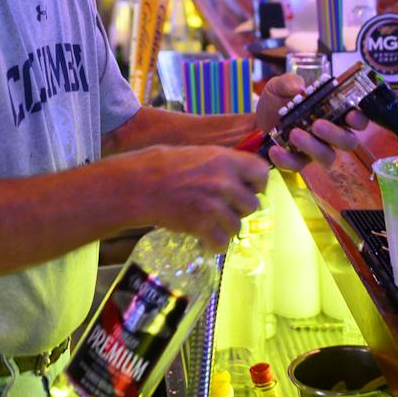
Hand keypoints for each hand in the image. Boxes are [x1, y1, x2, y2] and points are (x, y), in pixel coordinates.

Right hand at [130, 146, 269, 251]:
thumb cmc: (159, 164)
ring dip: (225, 227)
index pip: (261, 173)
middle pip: (252, 204)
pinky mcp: (202, 226)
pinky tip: (203, 236)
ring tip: (208, 222)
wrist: (136, 185)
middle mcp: (224, 182)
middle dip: (239, 208)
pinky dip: (213, 243)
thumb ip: (220, 164)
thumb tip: (238, 176)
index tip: (246, 188)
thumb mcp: (196, 153)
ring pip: (237, 226)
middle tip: (222, 207)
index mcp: (224, 159)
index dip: (256, 183)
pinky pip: (221, 242)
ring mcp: (214, 205)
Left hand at [255, 72, 365, 171]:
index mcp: (333, 112)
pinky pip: (298, 165)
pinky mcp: (298, 161)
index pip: (357, 119)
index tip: (351, 115)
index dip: (359, 119)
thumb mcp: (280, 86)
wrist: (255, 120)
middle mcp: (330, 134)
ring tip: (294, 133)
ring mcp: (315, 149)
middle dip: (336, 135)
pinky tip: (275, 149)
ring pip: (327, 156)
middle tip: (318, 125)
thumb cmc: (276, 102)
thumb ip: (289, 82)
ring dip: (312, 146)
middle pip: (348, 142)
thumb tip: (299, 87)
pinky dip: (287, 159)